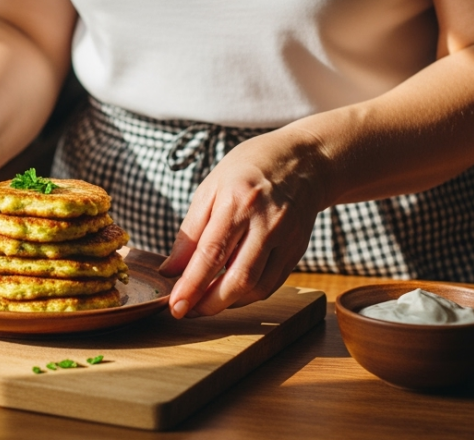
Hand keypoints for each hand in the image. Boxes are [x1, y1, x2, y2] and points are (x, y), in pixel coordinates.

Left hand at [157, 127, 328, 317]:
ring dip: (228, 302)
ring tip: (205, 301)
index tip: (175, 306)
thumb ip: (190, 232)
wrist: (303, 161)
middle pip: (239, 278)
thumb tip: (170, 270)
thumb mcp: (210, 188)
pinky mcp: (298, 250)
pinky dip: (248, 294)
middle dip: (210, 304)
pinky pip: (272, 283)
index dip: (192, 285)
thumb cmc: (248, 170)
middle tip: (187, 311)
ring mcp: (287, 238)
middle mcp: (267, 222)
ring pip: (258, 287)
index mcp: (239, 201)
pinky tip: (230, 291)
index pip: (212, 253)